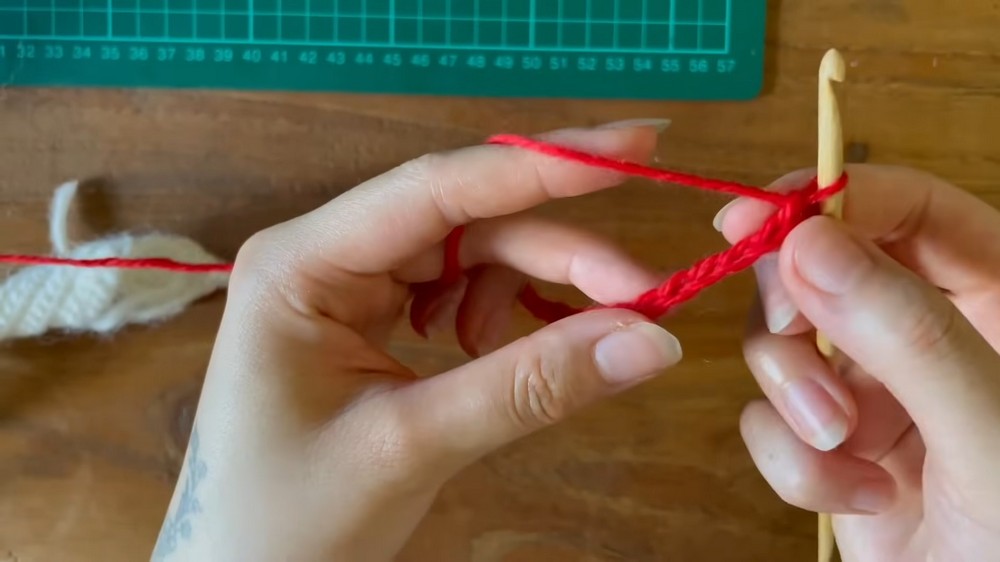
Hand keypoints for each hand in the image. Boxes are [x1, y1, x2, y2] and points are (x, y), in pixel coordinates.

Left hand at [152, 122, 683, 561]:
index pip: (435, 190)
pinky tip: (489, 353)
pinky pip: (455, 289)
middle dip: (555, 250)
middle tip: (643, 293)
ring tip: (529, 352)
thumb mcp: (410, 446)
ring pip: (468, 253)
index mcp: (301, 262)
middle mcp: (324, 253)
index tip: (636, 147)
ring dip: (526, 287)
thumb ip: (527, 387)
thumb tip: (651, 340)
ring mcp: (346, 283)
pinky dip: (496, 315)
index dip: (540, 166)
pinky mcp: (368, 316)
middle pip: (464, 221)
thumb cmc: (290, 518)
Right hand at [718, 166, 999, 560]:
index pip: (912, 210)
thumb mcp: (985, 430)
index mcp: (994, 302)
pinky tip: (858, 496)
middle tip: (789, 337)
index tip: (753, 216)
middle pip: (820, 269)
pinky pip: (770, 423)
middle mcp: (925, 334)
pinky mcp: (831, 445)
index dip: (834, 197)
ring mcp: (873, 390)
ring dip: (796, 400)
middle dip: (795, 315)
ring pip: (782, 347)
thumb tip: (804, 242)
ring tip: (843, 452)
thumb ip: (908, 334)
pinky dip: (796, 464)